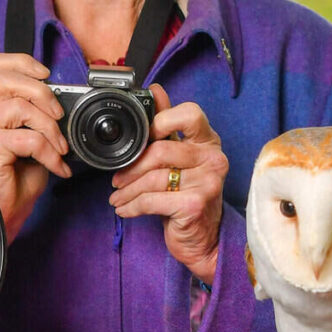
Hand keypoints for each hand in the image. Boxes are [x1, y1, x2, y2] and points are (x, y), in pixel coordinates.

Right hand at [0, 53, 70, 240]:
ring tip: (59, 147)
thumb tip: (61, 105)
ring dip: (49, 127)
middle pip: (6, 78)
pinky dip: (50, 152)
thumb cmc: (13, 182)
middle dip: (42, 93)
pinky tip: (56, 167)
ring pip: (19, 106)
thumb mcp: (29, 142)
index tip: (47, 76)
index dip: (24, 63)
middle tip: (58, 116)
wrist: (1, 214)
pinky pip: (28, 138)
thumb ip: (37, 118)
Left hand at [110, 91, 226, 281]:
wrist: (204, 240)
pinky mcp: (195, 204)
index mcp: (209, 142)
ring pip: (153, 177)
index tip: (144, 135)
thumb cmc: (189, 196)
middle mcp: (214, 159)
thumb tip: (156, 90)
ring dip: (127, 190)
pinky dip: (132, 206)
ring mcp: (208, 182)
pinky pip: (152, 200)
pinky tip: (125, 210)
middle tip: (118, 179)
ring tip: (118, 197)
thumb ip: (168, 126)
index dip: (162, 119)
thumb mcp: (181, 159)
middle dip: (132, 166)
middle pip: (161, 149)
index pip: (190, 114)